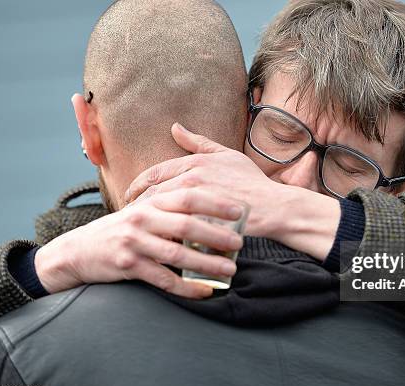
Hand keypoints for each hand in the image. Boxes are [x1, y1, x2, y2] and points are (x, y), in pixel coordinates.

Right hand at [34, 188, 244, 298]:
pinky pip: (163, 278)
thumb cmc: (120, 231)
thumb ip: (169, 211)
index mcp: (150, 203)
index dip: (215, 202)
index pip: (187, 197)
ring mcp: (134, 242)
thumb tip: (210, 214)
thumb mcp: (142, 214)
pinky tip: (204, 291)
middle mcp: (142, 219)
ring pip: (177, 253)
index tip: (239, 210)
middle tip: (239, 243)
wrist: (78, 252)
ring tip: (229, 269)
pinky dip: (186, 287)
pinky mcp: (128, 266)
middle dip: (216, 234)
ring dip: (207, 263)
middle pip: (186, 224)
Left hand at [124, 123, 290, 238]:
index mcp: (195, 162)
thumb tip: (175, 128)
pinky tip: (156, 239)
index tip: (131, 194)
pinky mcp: (202, 221)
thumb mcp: (227, 155)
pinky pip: (174, 229)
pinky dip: (162, 233)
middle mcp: (192, 179)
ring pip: (160, 211)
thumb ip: (199, 143)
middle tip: (130, 213)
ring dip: (146, 218)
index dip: (138, 185)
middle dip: (136, 203)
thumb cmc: (252, 182)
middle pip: (152, 193)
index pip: (154, 174)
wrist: (274, 207)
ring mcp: (197, 201)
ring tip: (140, 226)